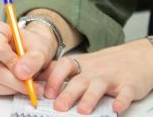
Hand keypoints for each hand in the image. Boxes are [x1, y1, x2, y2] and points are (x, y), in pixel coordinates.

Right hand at [0, 20, 56, 96]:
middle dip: (16, 81)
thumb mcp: (40, 49)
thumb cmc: (33, 46)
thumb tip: (21, 72)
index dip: (12, 63)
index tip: (26, 71)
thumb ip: (33, 59)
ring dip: (12, 88)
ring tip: (25, 84)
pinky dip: (6, 91)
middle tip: (32, 85)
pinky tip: (16, 84)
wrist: (32, 51)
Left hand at [38, 40, 152, 114]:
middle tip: (58, 107)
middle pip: (79, 81)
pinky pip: (125, 93)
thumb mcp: (81, 65)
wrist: (135, 57)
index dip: (53, 79)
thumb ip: (59, 72)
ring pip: (99, 86)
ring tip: (83, 111)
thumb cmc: (103, 65)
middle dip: (68, 93)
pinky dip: (121, 101)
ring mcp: (112, 77)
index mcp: (80, 64)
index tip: (45, 93)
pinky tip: (116, 108)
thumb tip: (34, 81)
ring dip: (90, 98)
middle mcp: (94, 70)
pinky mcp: (129, 85)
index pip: (63, 67)